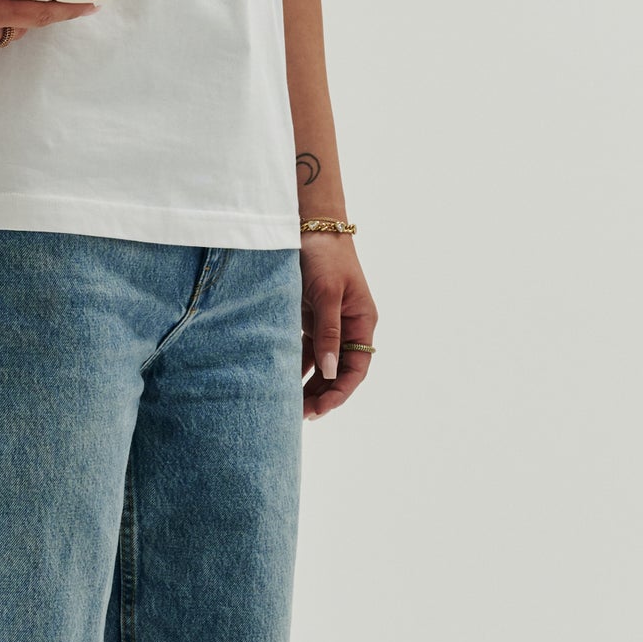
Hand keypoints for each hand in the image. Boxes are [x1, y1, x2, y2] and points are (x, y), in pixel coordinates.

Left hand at [300, 232, 376, 419]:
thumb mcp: (327, 293)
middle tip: (299, 416)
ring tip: (289, 406)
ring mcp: (329, 323)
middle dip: (322, 394)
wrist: (309, 225)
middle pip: (339, 371)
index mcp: (362, 321)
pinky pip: (304, 350)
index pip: (357, 368)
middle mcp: (348, 326)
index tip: (319, 410)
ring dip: (308, 385)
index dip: (340, 392)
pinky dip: (295, 367)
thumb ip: (328, 332)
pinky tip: (280, 382)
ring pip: (321, 365)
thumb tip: (331, 371)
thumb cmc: (324, 255)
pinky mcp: (310, 318)